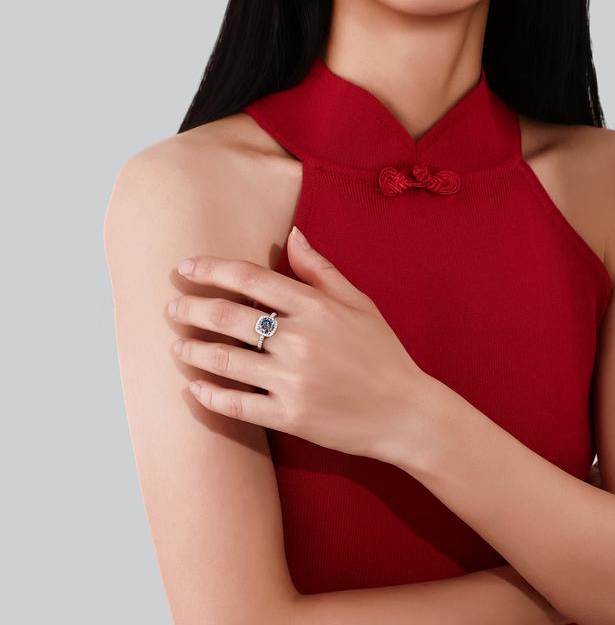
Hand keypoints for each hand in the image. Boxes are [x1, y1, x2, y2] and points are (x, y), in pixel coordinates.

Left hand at [168, 225, 429, 463]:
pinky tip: (195, 388)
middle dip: (190, 309)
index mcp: (316, 307)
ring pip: (225, 360)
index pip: (250, 278)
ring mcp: (292, 381)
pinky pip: (237, 405)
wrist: (405, 413)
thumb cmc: (383, 354)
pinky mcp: (290, 416)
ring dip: (193, 351)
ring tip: (177, 347)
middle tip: (171, 309)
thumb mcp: (360, 304)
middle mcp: (300, 340)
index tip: (186, 268)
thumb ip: (321, 270)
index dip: (211, 270)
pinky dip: (210, 396)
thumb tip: (292, 235)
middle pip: (227, 316)